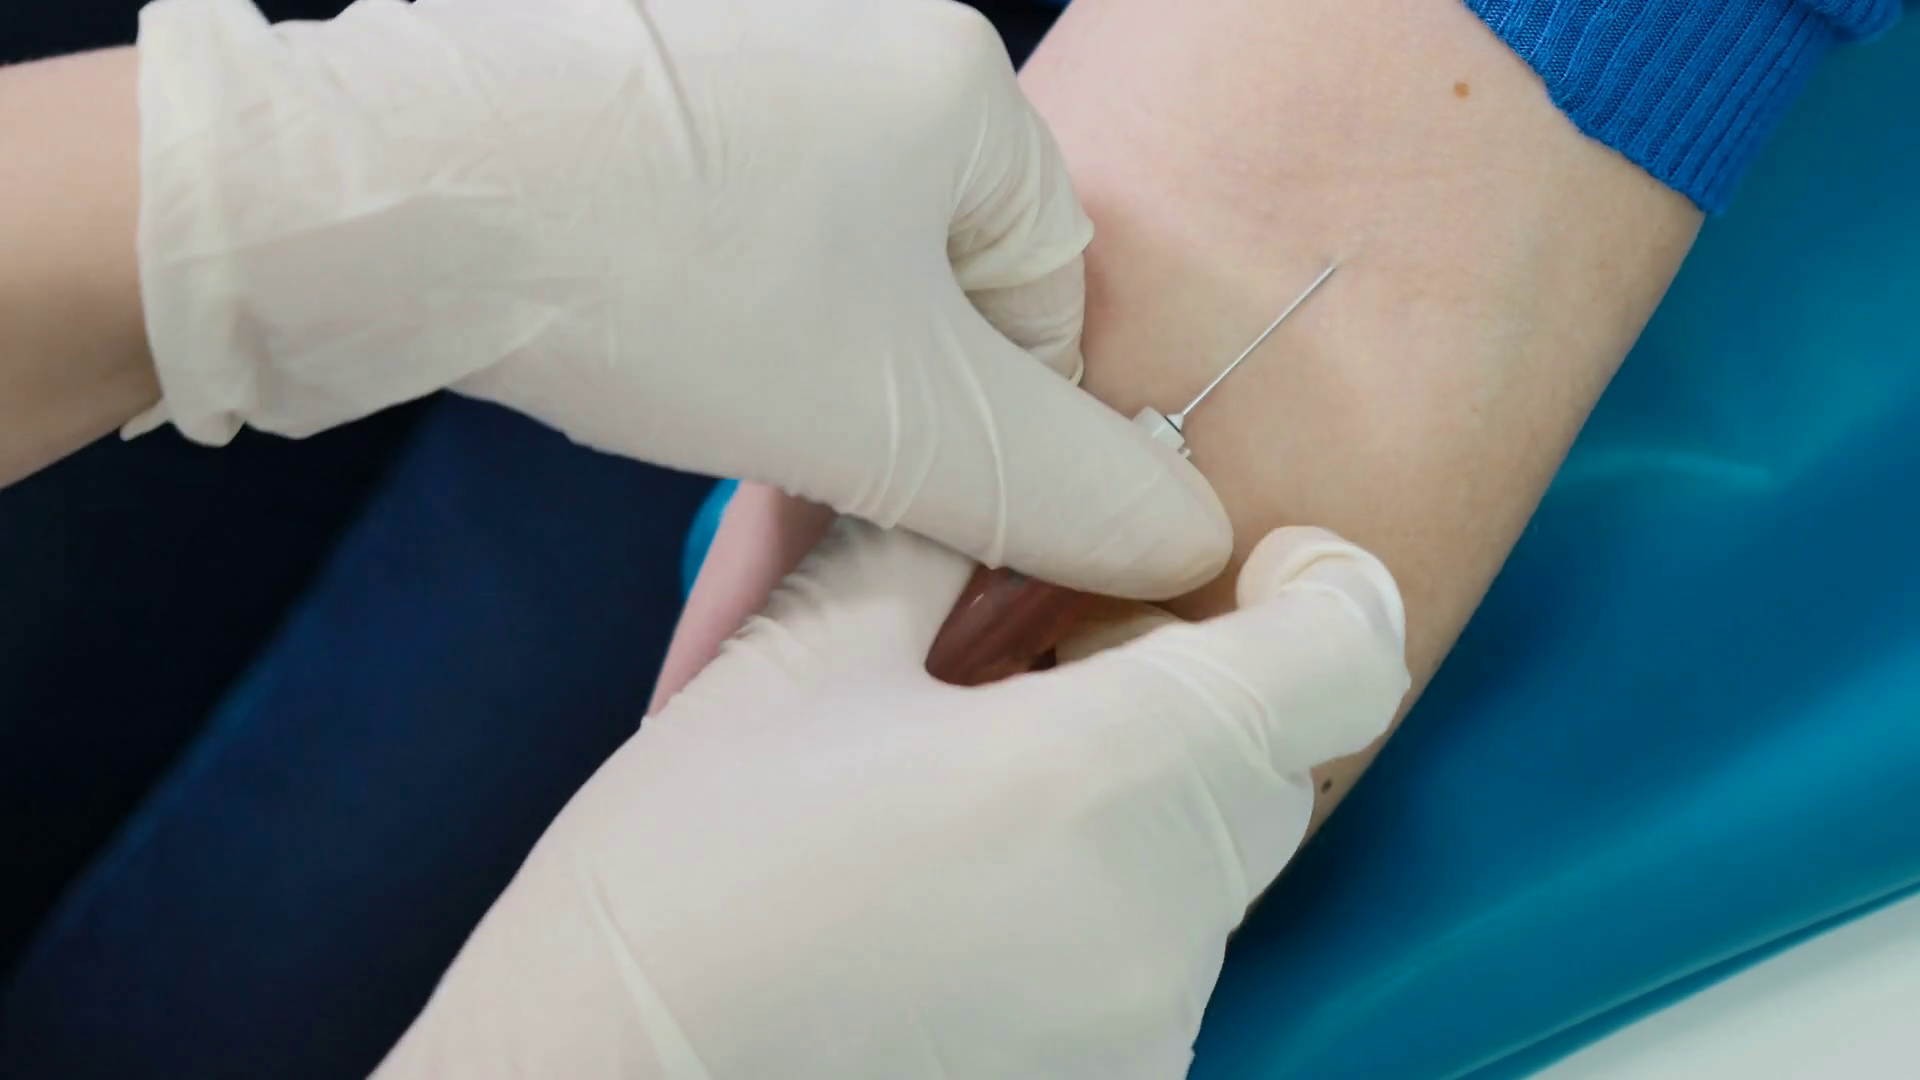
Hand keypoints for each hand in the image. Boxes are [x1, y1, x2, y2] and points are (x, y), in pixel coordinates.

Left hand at [132, 0, 1227, 598]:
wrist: (393, 199)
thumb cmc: (675, 288)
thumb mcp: (908, 421)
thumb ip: (1068, 491)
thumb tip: (1188, 537)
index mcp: (964, 83)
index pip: (1052, 298)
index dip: (1001, 422)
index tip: (922, 482)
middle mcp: (863, 33)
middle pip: (940, 278)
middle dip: (890, 393)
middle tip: (815, 458)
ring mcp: (740, 47)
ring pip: (830, 257)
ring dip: (800, 357)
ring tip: (717, 391)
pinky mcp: (635, 79)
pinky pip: (730, 218)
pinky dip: (714, 299)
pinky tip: (654, 339)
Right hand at [375, 521, 1409, 1078]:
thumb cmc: (677, 887)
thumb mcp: (797, 660)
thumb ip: (943, 536)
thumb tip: (1022, 471)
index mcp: (1104, 780)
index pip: (1344, 656)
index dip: (1319, 586)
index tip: (1245, 565)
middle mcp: (1165, 925)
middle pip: (1272, 762)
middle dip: (1193, 686)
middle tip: (1037, 667)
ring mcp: (1147, 1036)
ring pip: (1215, 866)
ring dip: (1137, 801)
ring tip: (969, 794)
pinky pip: (1160, 963)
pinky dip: (1102, 905)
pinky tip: (961, 899)